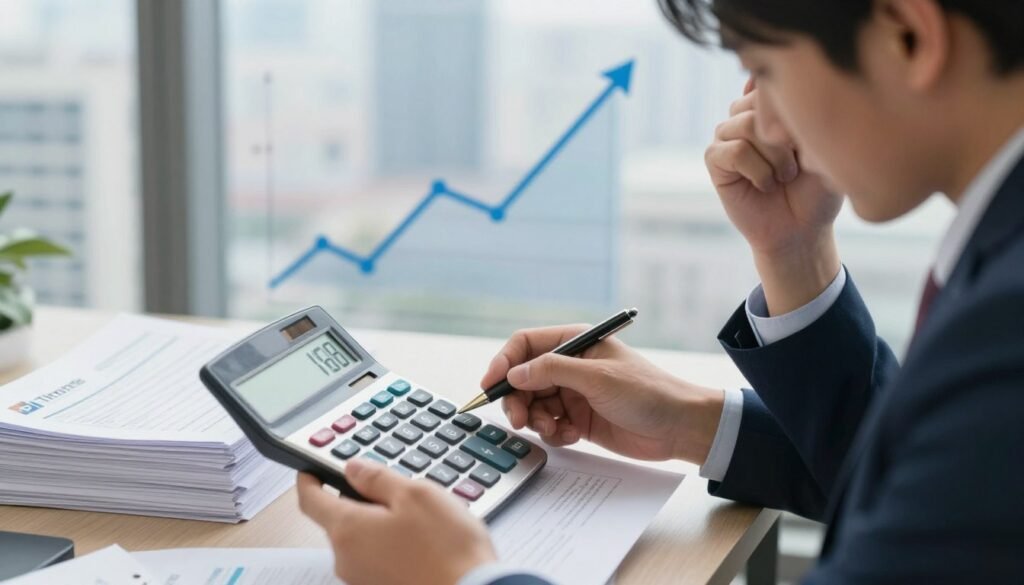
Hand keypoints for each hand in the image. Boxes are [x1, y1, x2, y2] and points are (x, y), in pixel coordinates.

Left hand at [297, 460, 495, 584]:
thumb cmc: (447, 550)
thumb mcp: (416, 494)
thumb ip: (378, 478)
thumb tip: (354, 469)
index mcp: (348, 530)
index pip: (310, 500)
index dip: (308, 479)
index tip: (310, 470)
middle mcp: (347, 559)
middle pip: (339, 520)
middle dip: (360, 501)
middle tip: (394, 490)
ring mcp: (363, 579)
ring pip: (362, 539)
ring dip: (380, 524)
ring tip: (421, 519)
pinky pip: (377, 558)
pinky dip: (392, 545)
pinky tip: (423, 542)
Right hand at [484, 325, 724, 464]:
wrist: (679, 428)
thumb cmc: (647, 393)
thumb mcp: (597, 377)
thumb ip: (552, 371)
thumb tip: (514, 373)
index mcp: (575, 342)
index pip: (525, 345)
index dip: (503, 363)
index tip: (490, 386)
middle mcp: (570, 365)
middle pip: (523, 378)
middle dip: (517, 400)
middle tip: (519, 421)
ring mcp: (573, 393)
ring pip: (533, 404)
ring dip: (535, 419)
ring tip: (552, 429)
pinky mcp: (578, 419)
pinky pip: (549, 424)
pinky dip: (552, 433)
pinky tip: (570, 436)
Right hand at [705, 78, 842, 313]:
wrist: (803, 229)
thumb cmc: (817, 187)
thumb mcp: (820, 142)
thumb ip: (794, 107)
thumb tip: (754, 77)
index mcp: (772, 104)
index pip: (773, 80)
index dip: (794, 111)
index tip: (808, 142)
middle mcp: (746, 113)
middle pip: (760, 101)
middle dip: (786, 134)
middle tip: (798, 163)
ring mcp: (728, 134)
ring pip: (746, 124)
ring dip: (775, 155)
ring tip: (785, 176)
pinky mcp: (715, 159)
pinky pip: (734, 150)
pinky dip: (758, 170)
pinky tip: (766, 185)